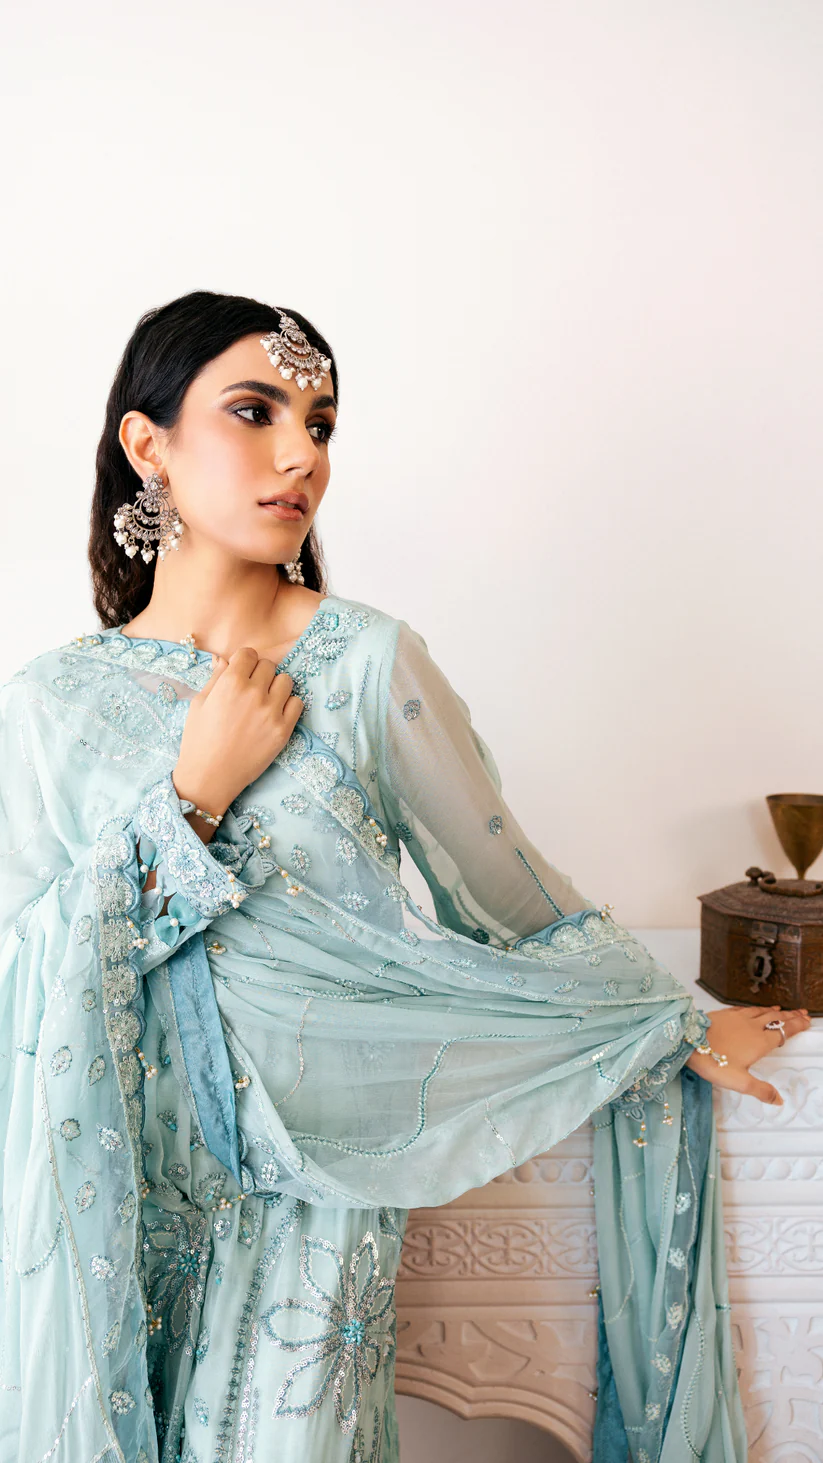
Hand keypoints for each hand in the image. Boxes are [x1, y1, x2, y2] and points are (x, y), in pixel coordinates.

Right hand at [172, 647, 303, 813]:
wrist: (210, 777)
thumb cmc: (199, 740)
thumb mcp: (200, 704)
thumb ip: (216, 678)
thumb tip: (224, 658)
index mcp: (230, 683)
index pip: (249, 653)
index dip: (244, 662)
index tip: (241, 673)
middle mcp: (253, 693)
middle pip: (268, 665)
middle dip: (259, 673)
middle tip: (250, 690)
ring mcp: (271, 712)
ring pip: (286, 681)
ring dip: (276, 687)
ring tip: (264, 701)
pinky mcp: (283, 730)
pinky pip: (297, 703)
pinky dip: (288, 705)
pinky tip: (274, 714)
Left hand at [685, 1004, 811, 1104]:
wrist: (687, 1039)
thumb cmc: (712, 1060)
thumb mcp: (739, 1082)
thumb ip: (760, 1090)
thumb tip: (778, 1100)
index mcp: (759, 1042)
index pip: (783, 1032)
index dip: (796, 1026)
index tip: (806, 1022)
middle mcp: (751, 1026)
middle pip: (776, 1019)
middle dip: (790, 1016)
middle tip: (801, 1013)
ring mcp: (738, 1018)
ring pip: (761, 1012)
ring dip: (774, 1011)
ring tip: (782, 1010)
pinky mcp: (725, 1014)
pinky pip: (745, 1009)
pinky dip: (755, 1008)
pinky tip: (754, 1009)